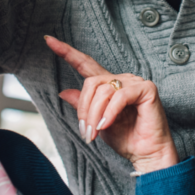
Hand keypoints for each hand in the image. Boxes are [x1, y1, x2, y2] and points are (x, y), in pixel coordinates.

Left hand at [45, 35, 178, 173]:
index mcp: (109, 85)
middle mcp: (121, 80)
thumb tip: (63, 92)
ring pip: (103, 90)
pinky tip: (106, 125)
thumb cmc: (126, 139)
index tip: (48, 40)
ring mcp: (134, 82)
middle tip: (86, 132)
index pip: (86, 64)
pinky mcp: (146, 89)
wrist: (146, 154)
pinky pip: (119, 96)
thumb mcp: (96, 123)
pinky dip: (109, 112)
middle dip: (83, 109)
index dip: (67, 52)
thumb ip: (83, 106)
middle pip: (91, 83)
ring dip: (94, 115)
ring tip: (95, 133)